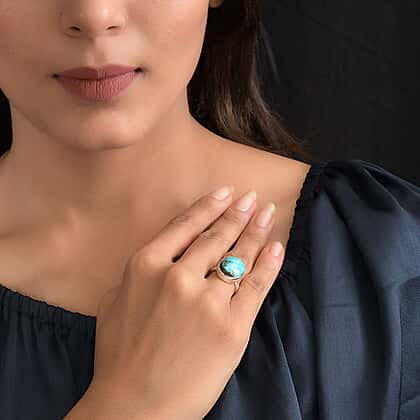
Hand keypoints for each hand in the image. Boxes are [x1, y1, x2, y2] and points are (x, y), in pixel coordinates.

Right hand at [89, 184, 283, 419]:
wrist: (135, 406)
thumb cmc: (119, 355)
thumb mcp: (114, 302)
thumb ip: (138, 274)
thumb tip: (163, 254)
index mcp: (146, 267)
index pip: (184, 226)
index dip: (208, 206)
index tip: (226, 192)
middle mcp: (178, 277)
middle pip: (216, 237)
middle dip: (237, 214)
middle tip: (252, 199)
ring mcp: (207, 302)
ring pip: (238, 257)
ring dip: (256, 230)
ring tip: (267, 213)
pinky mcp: (232, 327)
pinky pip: (255, 286)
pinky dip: (269, 263)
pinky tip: (276, 246)